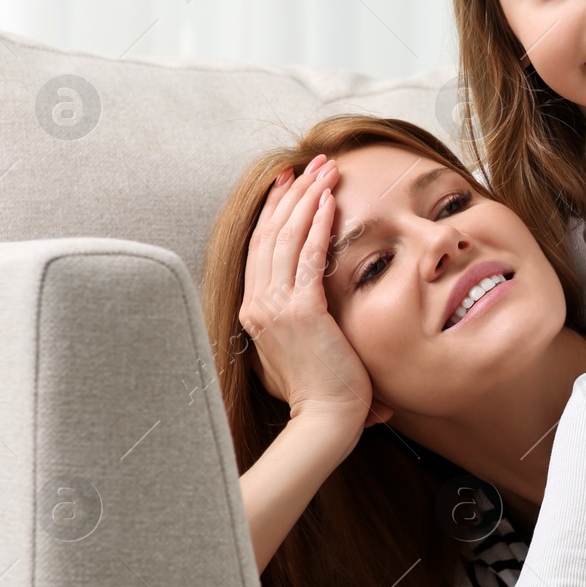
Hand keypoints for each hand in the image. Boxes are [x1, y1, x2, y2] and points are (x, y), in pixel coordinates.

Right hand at [238, 155, 390, 428]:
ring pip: (286, 237)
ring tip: (326, 170)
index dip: (274, 211)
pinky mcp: (300, 311)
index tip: (290, 183)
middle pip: (270, 233)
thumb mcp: (304, 350)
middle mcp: (258, 304)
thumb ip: (307, 324)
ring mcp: (275, 307)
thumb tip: (328, 320)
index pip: (262, 247)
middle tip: (311, 165)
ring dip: (308, 198)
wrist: (326, 421)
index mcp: (256, 311)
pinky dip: (318, 224)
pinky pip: (308, 256)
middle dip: (292, 194)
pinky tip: (330, 201)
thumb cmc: (324, 392)